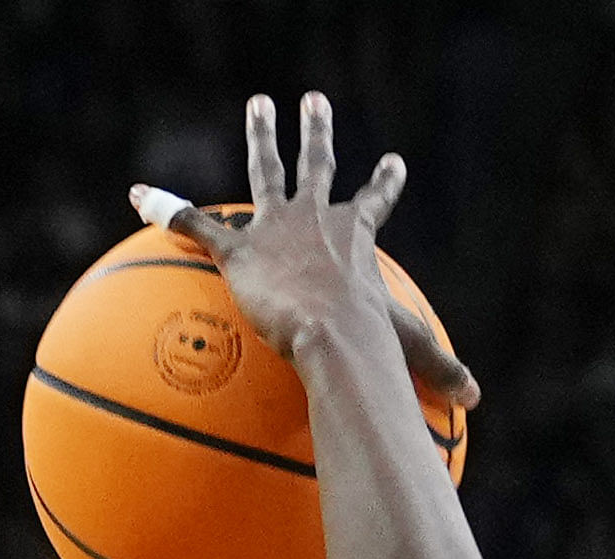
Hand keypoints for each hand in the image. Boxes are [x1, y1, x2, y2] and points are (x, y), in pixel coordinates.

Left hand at [141, 97, 473, 418]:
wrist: (329, 332)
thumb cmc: (371, 340)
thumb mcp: (409, 348)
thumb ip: (439, 369)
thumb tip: (474, 402)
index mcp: (355, 234)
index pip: (376, 200)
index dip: (386, 182)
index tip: (394, 161)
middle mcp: (317, 217)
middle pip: (317, 164)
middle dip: (316, 130)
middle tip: (313, 100)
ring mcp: (276, 226)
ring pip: (265, 169)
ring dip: (261, 135)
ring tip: (259, 104)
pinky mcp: (238, 249)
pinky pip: (196, 225)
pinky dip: (166, 210)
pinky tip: (139, 195)